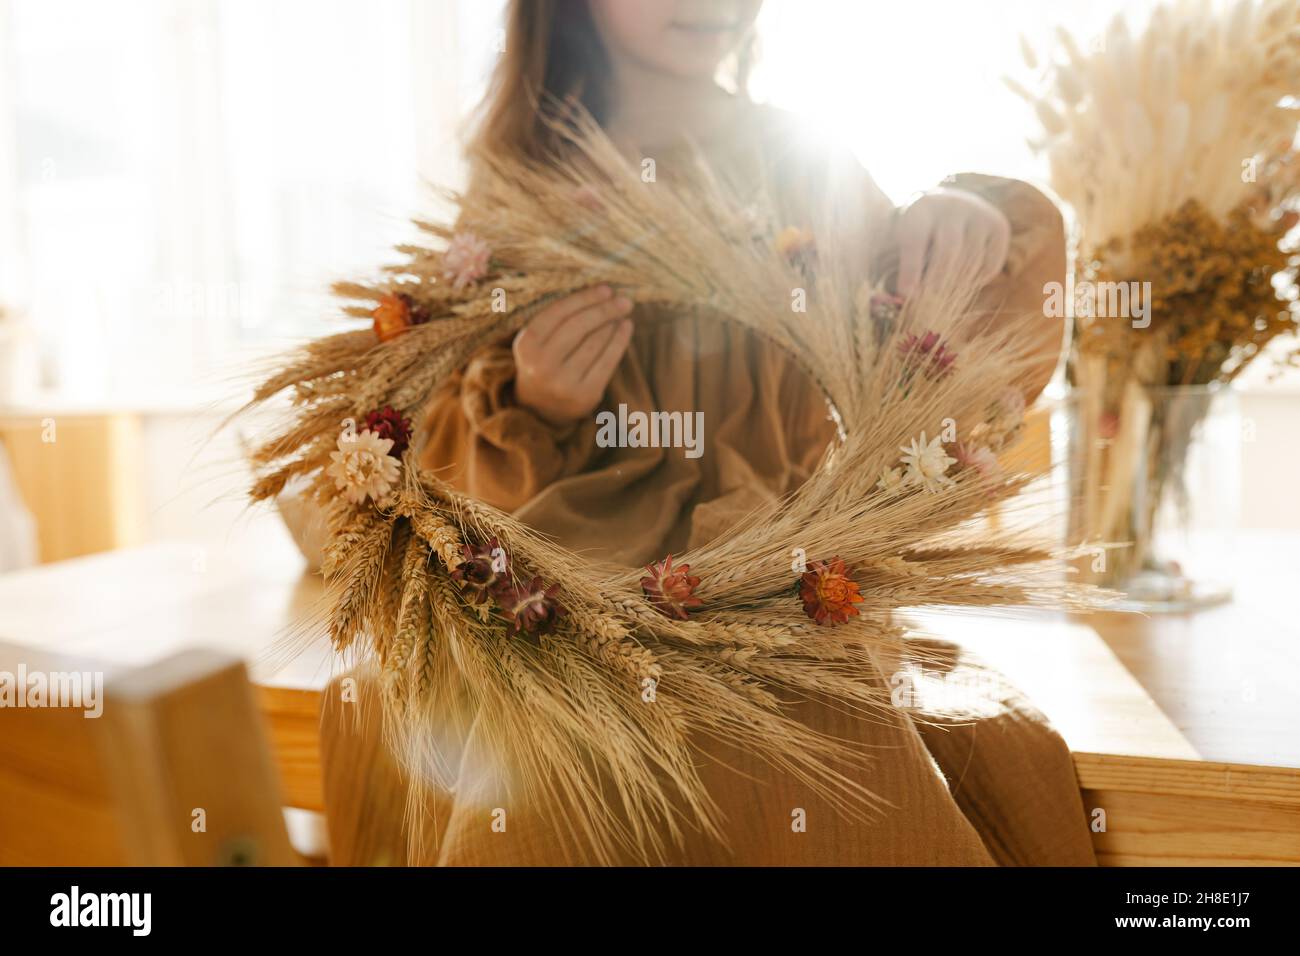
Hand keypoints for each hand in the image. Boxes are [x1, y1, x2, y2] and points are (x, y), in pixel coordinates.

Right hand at [513, 285, 634, 425]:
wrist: (539, 409)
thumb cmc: (543, 362)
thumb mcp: (538, 341)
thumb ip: (559, 319)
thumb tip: (599, 293)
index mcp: (527, 345)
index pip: (559, 313)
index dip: (585, 298)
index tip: (606, 289)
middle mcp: (542, 365)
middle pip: (579, 327)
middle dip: (604, 309)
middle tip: (623, 299)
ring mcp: (564, 382)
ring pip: (595, 343)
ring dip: (613, 323)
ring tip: (623, 311)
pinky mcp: (585, 395)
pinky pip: (608, 361)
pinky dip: (620, 341)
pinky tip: (626, 327)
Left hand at [896, 188, 1010, 296]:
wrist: (945, 207)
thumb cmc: (918, 233)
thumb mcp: (902, 241)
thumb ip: (901, 266)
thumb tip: (903, 299)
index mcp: (921, 208)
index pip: (916, 239)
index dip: (910, 269)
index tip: (906, 293)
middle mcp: (952, 206)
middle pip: (947, 251)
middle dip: (936, 280)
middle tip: (927, 297)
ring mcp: (979, 213)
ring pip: (971, 260)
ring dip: (957, 283)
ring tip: (944, 291)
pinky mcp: (999, 225)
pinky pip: (991, 265)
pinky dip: (978, 280)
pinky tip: (965, 280)